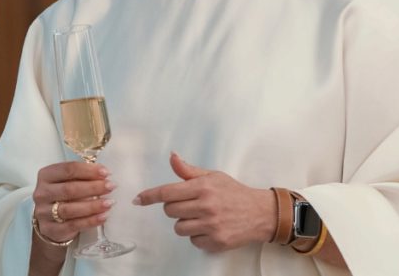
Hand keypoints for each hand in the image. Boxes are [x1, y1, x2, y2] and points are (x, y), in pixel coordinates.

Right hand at [32, 161, 115, 243]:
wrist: (49, 222)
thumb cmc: (62, 197)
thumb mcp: (66, 182)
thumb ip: (81, 177)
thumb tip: (105, 175)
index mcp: (46, 175)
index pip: (67, 169)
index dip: (88, 170)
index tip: (106, 172)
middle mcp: (42, 193)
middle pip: (69, 189)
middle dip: (93, 187)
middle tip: (111, 186)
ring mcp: (44, 212)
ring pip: (70, 209)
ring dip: (93, 205)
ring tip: (109, 203)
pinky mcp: (51, 229)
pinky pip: (73, 225)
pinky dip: (90, 221)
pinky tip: (103, 217)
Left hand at [133, 152, 274, 252]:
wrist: (260, 213)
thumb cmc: (234, 193)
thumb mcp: (212, 176)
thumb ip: (188, 171)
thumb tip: (172, 157)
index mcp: (203, 188)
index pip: (168, 192)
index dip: (150, 196)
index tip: (138, 199)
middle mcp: (206, 206)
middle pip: (170, 211)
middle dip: (176, 207)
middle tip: (190, 204)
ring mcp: (211, 225)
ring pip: (179, 227)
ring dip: (185, 223)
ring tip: (201, 216)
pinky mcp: (216, 241)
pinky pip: (192, 241)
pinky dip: (197, 235)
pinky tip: (209, 227)